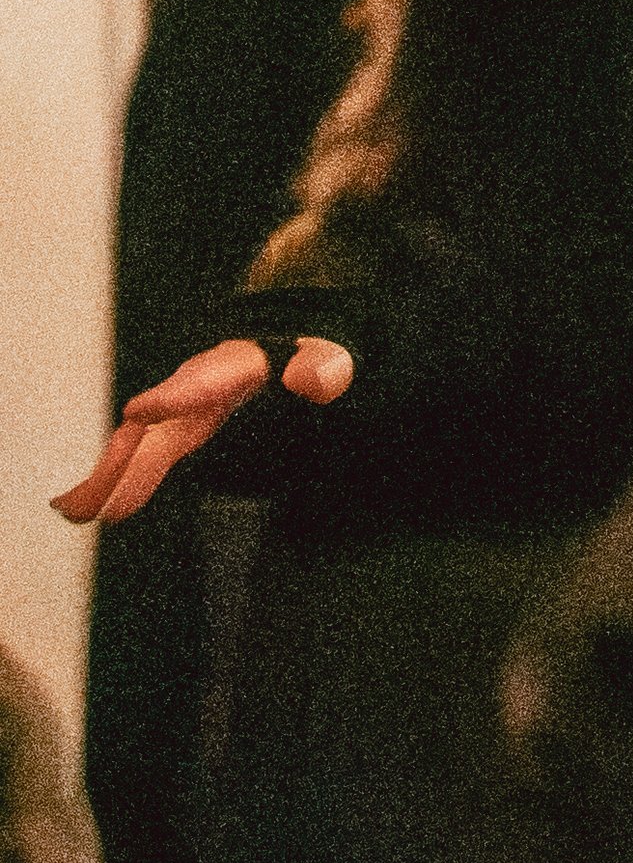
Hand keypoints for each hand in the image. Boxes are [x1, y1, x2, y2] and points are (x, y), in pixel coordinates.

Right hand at [51, 335, 355, 525]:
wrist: (280, 351)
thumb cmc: (305, 360)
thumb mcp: (325, 360)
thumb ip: (323, 369)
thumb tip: (318, 379)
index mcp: (232, 368)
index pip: (201, 382)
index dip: (173, 397)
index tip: (139, 412)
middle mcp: (192, 388)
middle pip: (155, 426)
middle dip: (127, 459)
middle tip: (100, 496)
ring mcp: (178, 411)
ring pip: (135, 445)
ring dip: (105, 478)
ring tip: (76, 511)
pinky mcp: (174, 432)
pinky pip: (137, 457)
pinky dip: (109, 480)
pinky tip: (83, 507)